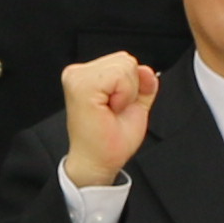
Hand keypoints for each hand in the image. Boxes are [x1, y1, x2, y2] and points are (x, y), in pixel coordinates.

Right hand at [56, 51, 156, 189]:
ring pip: (124, 64)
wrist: (98, 162)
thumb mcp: (135, 105)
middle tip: (114, 110)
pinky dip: (124, 95)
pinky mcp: (80, 84)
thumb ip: (142, 84)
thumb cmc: (110, 140)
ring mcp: (77, 77)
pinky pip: (120, 75)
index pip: (124, 61)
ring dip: (127, 92)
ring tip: (111, 110)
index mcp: (88, 75)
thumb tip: (146, 70)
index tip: (117, 107)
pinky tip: (110, 109)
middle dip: (130, 87)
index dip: (132, 86)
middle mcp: (78, 73)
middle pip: (125, 59)